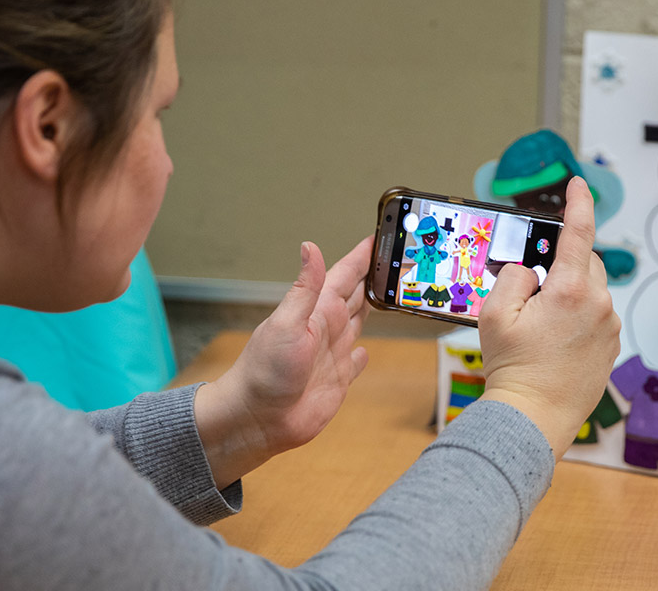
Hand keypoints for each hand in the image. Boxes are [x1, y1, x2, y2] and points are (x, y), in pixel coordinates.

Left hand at [195, 237, 371, 487]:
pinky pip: (354, 362)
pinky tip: (366, 350)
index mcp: (317, 311)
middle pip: (358, 295)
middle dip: (378, 277)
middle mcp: (327, 328)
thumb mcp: (287, 323)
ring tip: (392, 294)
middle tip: (400, 260)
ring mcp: (332, 353)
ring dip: (375, 307)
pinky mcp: (337, 379)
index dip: (363, 256)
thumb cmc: (265, 372)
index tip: (382, 237)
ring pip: (360, 322)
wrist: (257, 420)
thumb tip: (309, 246)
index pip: (345, 274)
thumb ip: (304, 288)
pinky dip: (363, 354)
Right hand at [477, 176, 621, 459]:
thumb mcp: (494, 313)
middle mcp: (599, 303)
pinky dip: (578, 316)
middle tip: (532, 289)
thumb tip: (531, 271)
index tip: (578, 184)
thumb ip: (513, 277)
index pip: (579, 231)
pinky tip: (555, 341)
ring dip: (569, 292)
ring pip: (591, 289)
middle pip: (584, 261)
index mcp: (570, 289)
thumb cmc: (513, 368)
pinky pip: (596, 315)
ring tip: (541, 325)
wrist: (533, 417)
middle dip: (561, 263)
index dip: (578, 202)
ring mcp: (609, 326)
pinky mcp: (612, 346)